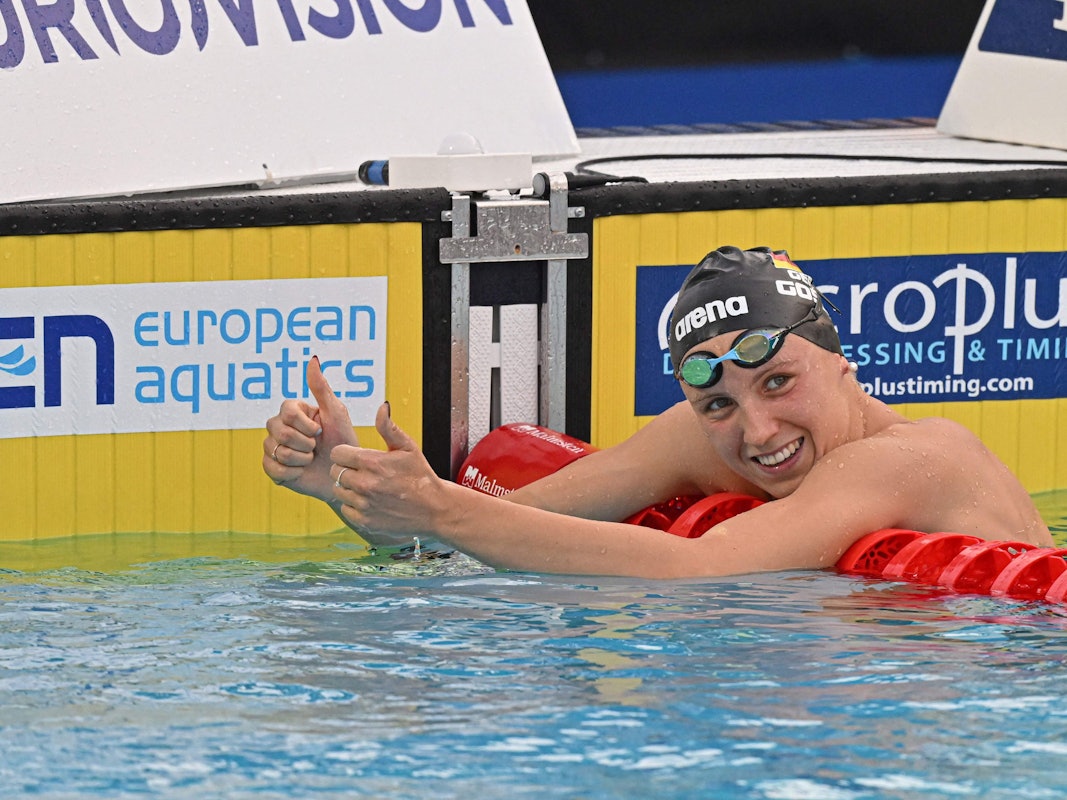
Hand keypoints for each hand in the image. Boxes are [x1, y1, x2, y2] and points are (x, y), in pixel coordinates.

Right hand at [263, 356, 358, 501]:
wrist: (342, 474)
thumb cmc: (343, 441)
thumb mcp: (336, 413)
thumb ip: (321, 387)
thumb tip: (313, 359)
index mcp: (292, 410)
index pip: (287, 411)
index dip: (306, 425)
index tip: (320, 430)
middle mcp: (278, 426)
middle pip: (279, 431)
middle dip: (305, 443)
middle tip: (316, 447)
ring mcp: (272, 446)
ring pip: (276, 450)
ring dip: (300, 458)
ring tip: (310, 459)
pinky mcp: (271, 467)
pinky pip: (272, 468)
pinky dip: (292, 473)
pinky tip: (301, 471)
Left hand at [330, 402, 451, 538]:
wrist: (434, 508)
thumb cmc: (420, 475)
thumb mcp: (408, 447)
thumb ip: (389, 428)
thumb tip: (382, 407)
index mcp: (372, 462)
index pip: (337, 453)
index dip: (345, 454)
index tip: (355, 457)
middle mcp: (364, 484)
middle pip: (335, 472)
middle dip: (346, 470)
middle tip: (363, 472)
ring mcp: (363, 504)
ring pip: (338, 491)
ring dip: (348, 488)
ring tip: (366, 487)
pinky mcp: (364, 521)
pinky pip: (345, 509)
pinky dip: (354, 505)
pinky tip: (369, 501)